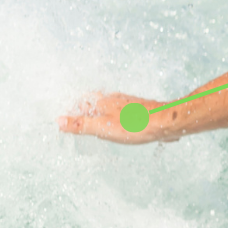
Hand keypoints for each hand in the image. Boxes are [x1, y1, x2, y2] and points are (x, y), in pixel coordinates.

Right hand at [57, 92, 174, 143]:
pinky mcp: (141, 110)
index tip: (68, 118)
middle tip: (81, 119)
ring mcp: (129, 103)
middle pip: (96, 103)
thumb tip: (59, 121)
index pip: (82, 102)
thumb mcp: (103, 128)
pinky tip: (124, 126)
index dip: (75, 110)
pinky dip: (119, 119)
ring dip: (104, 114)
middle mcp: (116, 99)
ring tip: (99, 123)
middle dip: (88, 111)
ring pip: (111, 107)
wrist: (167, 122)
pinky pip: (125, 113)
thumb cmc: (136, 126)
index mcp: (103, 102)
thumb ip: (81, 125)